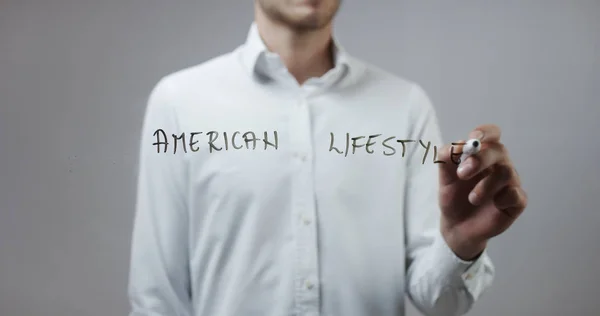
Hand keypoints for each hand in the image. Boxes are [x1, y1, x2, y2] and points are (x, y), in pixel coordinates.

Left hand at [437, 124, 527, 259]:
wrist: (456, 226)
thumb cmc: (453, 197)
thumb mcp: (444, 178)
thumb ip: (446, 159)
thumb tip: (456, 145)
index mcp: (483, 154)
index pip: (492, 134)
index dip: (486, 132)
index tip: (474, 138)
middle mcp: (499, 165)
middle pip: (499, 150)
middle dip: (480, 159)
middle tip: (462, 173)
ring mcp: (510, 183)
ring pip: (507, 172)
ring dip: (486, 185)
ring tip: (472, 199)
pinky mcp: (516, 202)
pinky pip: (516, 194)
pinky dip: (502, 199)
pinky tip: (493, 205)